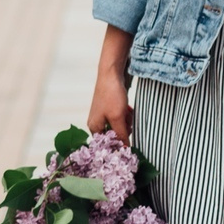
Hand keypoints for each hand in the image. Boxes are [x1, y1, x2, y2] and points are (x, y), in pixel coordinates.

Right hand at [88, 26, 134, 142]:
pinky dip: (126, 116)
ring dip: (126, 122)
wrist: (112, 73)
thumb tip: (125, 151)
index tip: (128, 145)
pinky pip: (120, 118)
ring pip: (119, 127)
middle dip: (124, 130)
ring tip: (128, 113)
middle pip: (114, 136)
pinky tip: (129, 110)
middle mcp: (96, 123)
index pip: (106, 145)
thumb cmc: (112, 95)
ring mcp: (103, 115)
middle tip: (127, 121)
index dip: (118, 145)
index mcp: (94, 127)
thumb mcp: (118, 118)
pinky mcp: (110, 108)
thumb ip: (121, 135)